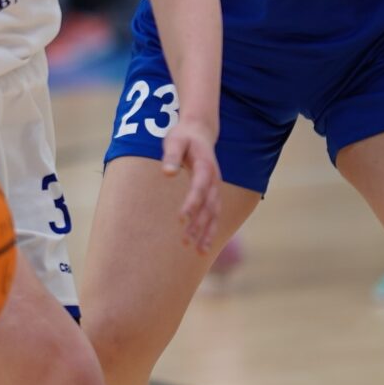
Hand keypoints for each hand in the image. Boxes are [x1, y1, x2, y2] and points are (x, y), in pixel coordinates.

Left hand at [159, 119, 221, 252]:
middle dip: (198, 224)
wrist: (200, 132)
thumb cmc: (183, 137)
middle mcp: (214, 180)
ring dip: (207, 232)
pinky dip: (210, 231)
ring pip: (214, 213)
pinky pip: (214, 215)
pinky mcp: (213, 194)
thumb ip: (171, 156)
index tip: (181, 219)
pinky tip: (203, 247)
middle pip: (208, 205)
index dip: (192, 203)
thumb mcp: (175, 141)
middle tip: (185, 241)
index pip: (199, 187)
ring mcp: (216, 188)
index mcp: (205, 166)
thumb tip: (167, 173)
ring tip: (199, 252)